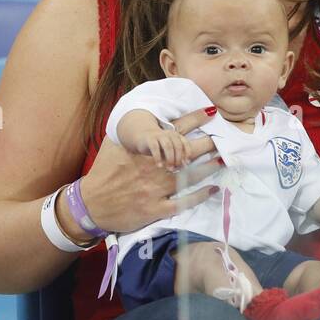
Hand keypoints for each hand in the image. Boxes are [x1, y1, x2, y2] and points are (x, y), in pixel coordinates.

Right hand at [72, 108, 222, 236]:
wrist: (91, 204)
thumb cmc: (103, 172)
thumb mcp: (115, 145)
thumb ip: (132, 132)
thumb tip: (144, 114)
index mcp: (146, 149)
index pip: (176, 128)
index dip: (196, 119)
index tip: (213, 112)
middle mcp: (155, 167)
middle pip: (190, 151)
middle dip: (211, 143)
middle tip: (228, 138)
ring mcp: (158, 188)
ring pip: (192, 175)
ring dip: (210, 166)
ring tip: (225, 158)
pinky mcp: (157, 208)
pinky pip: (184, 201)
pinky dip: (201, 195)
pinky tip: (214, 189)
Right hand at [144, 129, 192, 171]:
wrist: (143, 137)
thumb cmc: (159, 146)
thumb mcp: (168, 151)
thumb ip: (175, 157)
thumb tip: (183, 166)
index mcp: (176, 135)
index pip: (184, 143)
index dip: (187, 152)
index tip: (186, 162)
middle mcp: (169, 134)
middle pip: (177, 146)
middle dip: (178, 158)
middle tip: (176, 167)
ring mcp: (159, 135)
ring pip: (168, 146)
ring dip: (170, 158)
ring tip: (169, 168)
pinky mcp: (150, 139)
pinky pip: (155, 148)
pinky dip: (158, 157)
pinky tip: (159, 165)